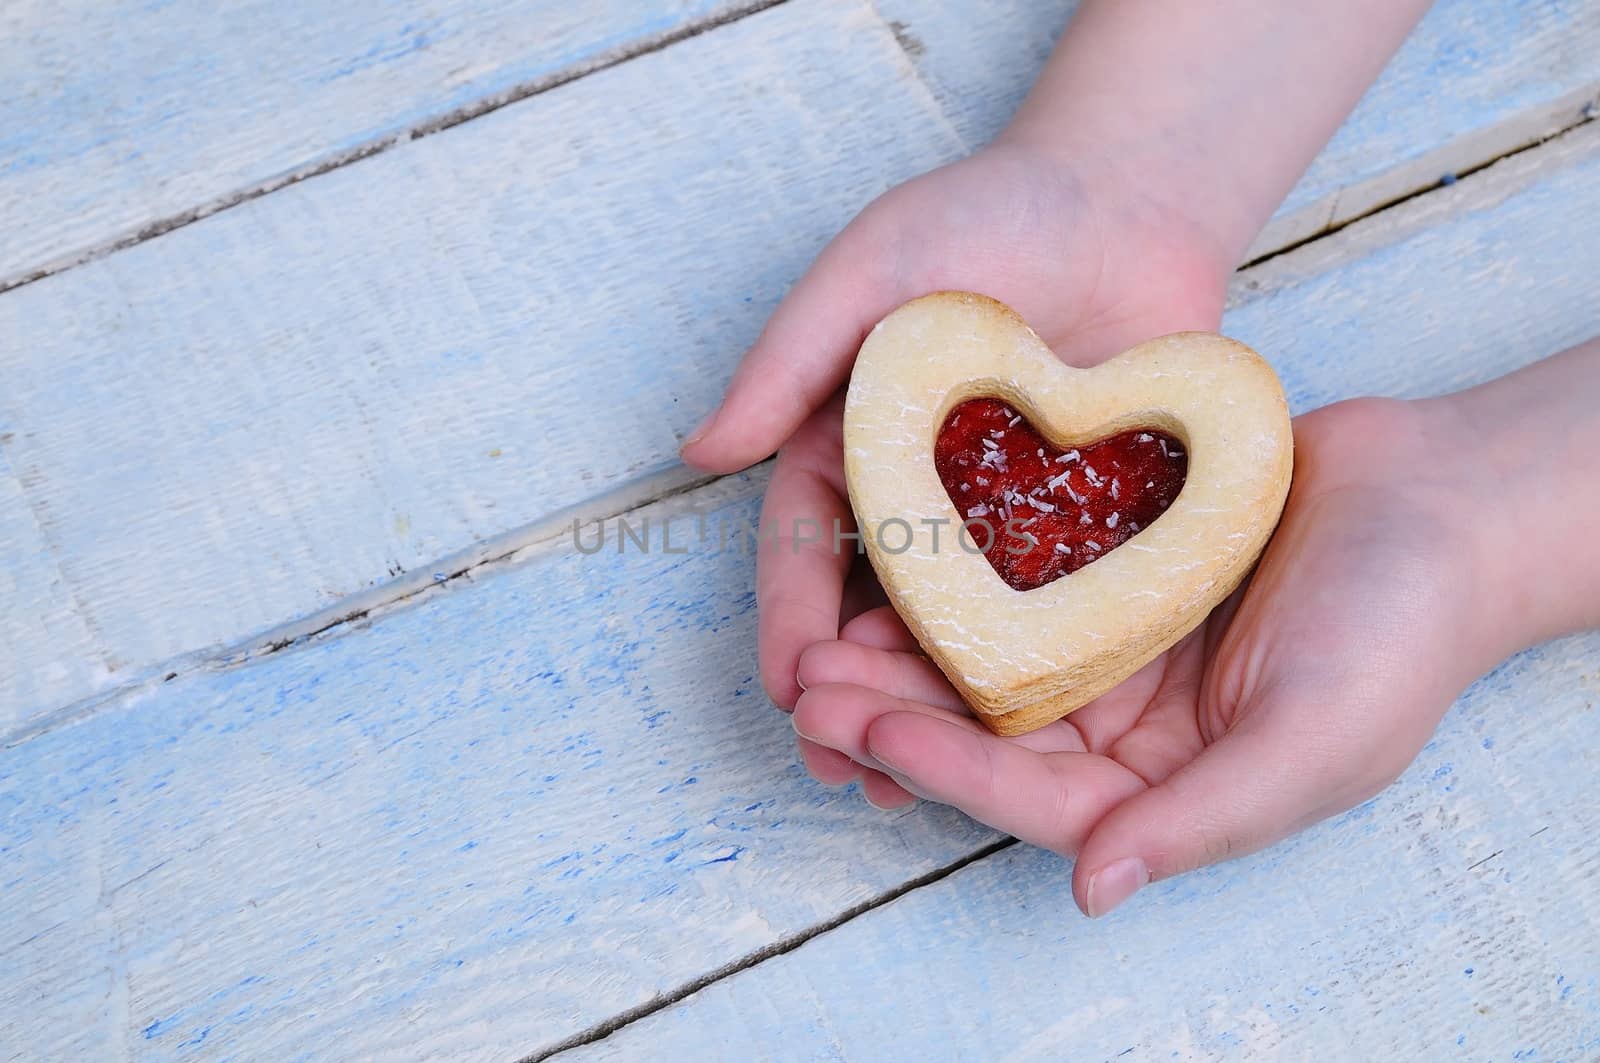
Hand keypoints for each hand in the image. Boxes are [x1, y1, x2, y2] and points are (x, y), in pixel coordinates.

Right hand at [680, 140, 1230, 786]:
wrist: (1128, 198)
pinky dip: (1041, 672)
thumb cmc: (987, 214)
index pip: (807, 546)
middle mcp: (924, 498)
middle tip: (845, 765)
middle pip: (878, 612)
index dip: (792, 620)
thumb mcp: (871, 267)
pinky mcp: (1093, 529)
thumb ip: (789, 358)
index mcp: (854, 445)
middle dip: (856, 692)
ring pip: (963, 633)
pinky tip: (1032, 734)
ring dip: (939, 710)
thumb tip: (698, 452)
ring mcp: (1010, 522)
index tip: (786, 689)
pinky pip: (1064, 608)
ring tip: (923, 786)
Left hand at [788, 396, 1516, 915]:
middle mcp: (1127, 723)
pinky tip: (895, 553)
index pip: (1035, 794)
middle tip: (809, 687)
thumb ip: (1203, 820)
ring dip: (908, 646)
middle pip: (991, 728)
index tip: (868, 730)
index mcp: (1167, 785)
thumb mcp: (1317, 744)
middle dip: (897, 711)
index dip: (949, 768)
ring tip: (826, 630)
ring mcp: (1114, 642)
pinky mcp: (1111, 566)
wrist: (1447, 499)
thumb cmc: (1403, 632)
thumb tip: (1093, 888)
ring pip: (988, 653)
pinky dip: (959, 573)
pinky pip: (1020, 576)